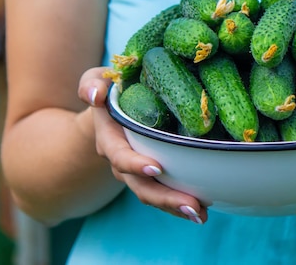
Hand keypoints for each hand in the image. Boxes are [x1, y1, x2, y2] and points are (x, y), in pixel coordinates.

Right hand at [77, 67, 206, 224]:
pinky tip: (202, 212)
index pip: (119, 156)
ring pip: (154, 196)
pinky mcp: (152, 178)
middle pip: (141, 186)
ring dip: (176, 207)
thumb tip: (95, 95)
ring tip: (201, 215)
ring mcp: (136, 174)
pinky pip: (163, 195)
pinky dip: (179, 206)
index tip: (156, 167)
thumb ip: (93, 84)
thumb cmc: (109, 92)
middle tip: (192, 206)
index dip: (135, 164)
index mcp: (110, 140)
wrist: (108, 113)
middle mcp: (122, 163)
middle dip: (166, 198)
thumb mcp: (97, 80)